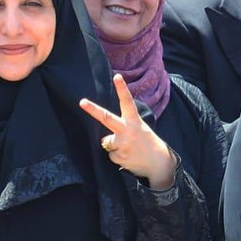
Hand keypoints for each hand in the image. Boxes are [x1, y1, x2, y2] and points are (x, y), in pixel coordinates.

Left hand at [80, 74, 177, 189]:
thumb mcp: (140, 129)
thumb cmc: (147, 143)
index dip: (122, 89)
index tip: (117, 76)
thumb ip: (123, 128)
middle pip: (107, 118)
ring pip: (107, 142)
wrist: (159, 164)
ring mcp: (123, 144)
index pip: (127, 102)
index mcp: (134, 121)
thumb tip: (104, 139)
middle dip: (93, 110)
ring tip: (128, 149)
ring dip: (114, 146)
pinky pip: (110, 154)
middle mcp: (128, 130)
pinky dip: (117, 156)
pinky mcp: (119, 156)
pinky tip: (127, 156)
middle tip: (82, 102)